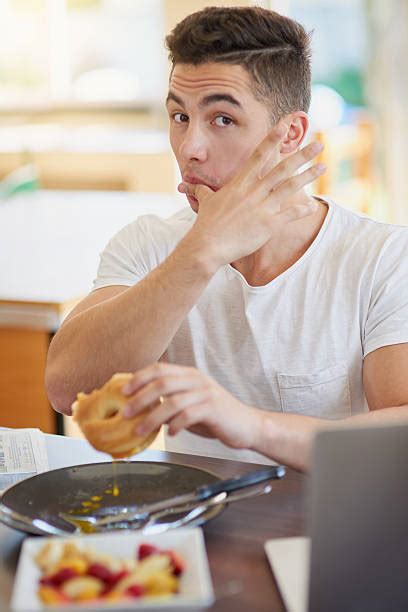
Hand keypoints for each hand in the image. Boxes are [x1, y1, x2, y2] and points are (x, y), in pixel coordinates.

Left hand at [122, 362, 261, 449]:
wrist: (246, 425)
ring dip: (152, 417)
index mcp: (188, 374)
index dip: (138, 378)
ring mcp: (206, 393)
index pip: (159, 369)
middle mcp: (196, 380)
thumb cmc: (215, 416)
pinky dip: (176, 425)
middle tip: (125, 413)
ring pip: (172, 401)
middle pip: (162, 383)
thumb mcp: (189, 404)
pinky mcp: (214, 409)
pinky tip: (171, 434)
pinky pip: (189, 415)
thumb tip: (138, 408)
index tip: (122, 391)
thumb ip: (168, 402)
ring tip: (140, 431)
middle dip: (140, 398)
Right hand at [181, 120, 324, 267]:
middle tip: (319, 144)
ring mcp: (262, 207)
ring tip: (323, 167)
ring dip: (308, 176)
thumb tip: (189, 186)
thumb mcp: (205, 203)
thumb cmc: (206, 225)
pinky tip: (313, 205)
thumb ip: (202, 191)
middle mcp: (253, 191)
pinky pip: (291, 214)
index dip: (273, 138)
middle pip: (282, 168)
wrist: (208, 246)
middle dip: (302, 155)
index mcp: (240, 183)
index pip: (259, 155)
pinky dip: (303, 209)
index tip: (286, 124)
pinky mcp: (269, 224)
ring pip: (290, 186)